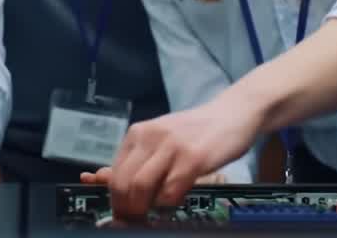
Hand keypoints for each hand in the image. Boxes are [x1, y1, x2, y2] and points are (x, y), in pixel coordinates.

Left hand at [105, 96, 263, 218]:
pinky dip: (167, 205)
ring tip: (151, 218)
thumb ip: (138, 160)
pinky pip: (170, 190)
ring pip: (141, 187)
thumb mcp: (161, 140)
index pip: (114, 173)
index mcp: (138, 133)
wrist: (232, 114)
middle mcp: (151, 136)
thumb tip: (104, 178)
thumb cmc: (196, 132)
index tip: (121, 214)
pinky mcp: (194, 157)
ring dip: (142, 210)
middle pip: (123, 182)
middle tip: (134, 221)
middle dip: (126, 209)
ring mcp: (172, 146)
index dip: (115, 200)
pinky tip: (174, 204)